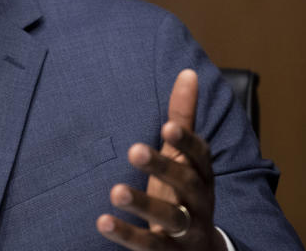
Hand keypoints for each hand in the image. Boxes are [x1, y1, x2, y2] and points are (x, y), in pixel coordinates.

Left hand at [96, 69, 225, 250]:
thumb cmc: (186, 193)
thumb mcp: (186, 157)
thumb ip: (184, 119)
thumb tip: (188, 72)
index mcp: (202, 174)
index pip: (200, 156)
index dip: (186, 141)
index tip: (167, 126)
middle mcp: (198, 202)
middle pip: (186, 183)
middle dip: (163, 167)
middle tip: (134, 150)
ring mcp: (187, 230)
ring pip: (170, 218)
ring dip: (144, 204)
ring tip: (116, 191)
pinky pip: (149, 245)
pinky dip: (126, 234)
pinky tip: (102, 221)